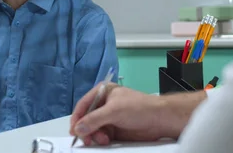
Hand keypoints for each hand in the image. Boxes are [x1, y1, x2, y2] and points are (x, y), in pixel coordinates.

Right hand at [70, 84, 203, 145]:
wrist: (159, 119)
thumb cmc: (139, 107)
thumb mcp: (114, 111)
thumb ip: (94, 120)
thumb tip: (78, 128)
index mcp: (102, 92)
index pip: (83, 105)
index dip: (77, 118)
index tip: (73, 130)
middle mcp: (104, 104)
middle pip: (86, 118)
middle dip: (86, 129)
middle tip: (86, 139)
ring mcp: (109, 117)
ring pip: (93, 129)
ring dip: (94, 136)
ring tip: (102, 139)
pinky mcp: (115, 129)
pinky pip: (101, 135)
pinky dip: (101, 139)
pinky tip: (106, 141)